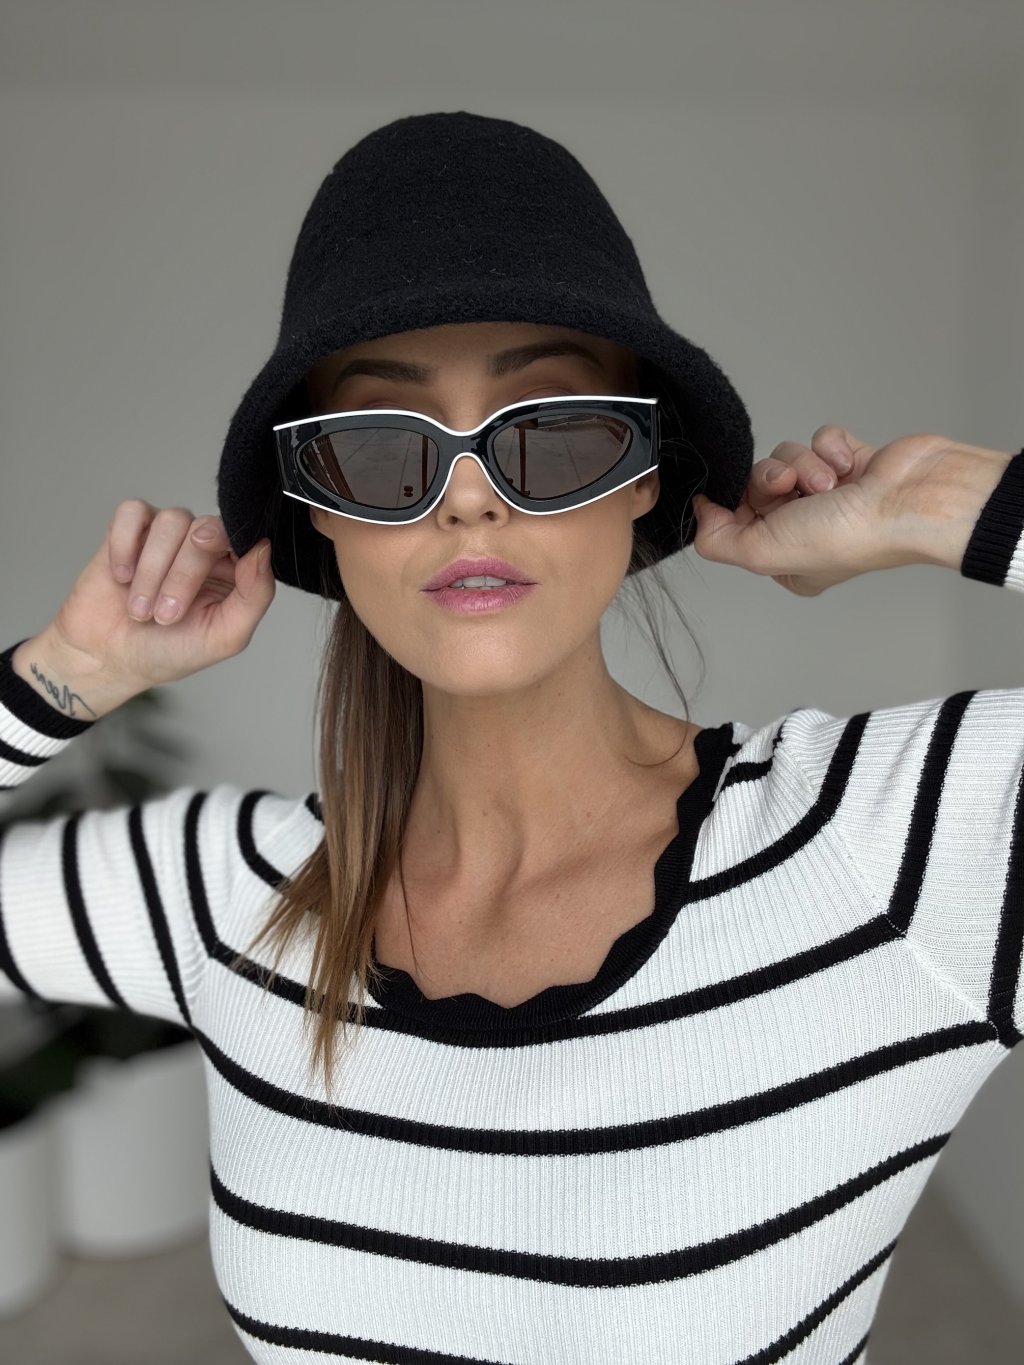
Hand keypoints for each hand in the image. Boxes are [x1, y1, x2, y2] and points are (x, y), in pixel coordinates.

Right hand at [47, 501, 274, 698]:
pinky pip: (132, 512)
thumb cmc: (169, 651)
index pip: (244, 538)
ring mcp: (167, 536)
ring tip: (140, 610)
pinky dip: (124, 545)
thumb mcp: (224, 637)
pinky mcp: (129, 530)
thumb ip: (255, 596)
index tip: (208, 567)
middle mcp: (203, 547)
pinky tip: (121, 576)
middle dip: (182, 575)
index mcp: (234, 570)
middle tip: (165, 615)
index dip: (227, 547)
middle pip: (207, 529)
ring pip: (171, 521)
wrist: (109, 660)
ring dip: (151, 570)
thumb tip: (263, 549)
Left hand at [690, 425, 951, 595]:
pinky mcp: (852, 461)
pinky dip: (833, 447)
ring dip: (806, 464)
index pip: (735, 521)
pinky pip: (820, 439)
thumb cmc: (849, 535)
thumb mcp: (763, 553)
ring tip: (833, 481)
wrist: (910, 498)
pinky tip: (852, 465)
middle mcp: (805, 529)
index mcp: (785, 560)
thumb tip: (699, 514)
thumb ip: (717, 541)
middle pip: (757, 484)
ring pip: (787, 457)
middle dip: (773, 479)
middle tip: (795, 488)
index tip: (748, 500)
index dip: (736, 504)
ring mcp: (830, 494)